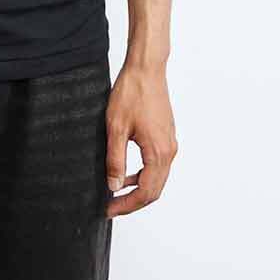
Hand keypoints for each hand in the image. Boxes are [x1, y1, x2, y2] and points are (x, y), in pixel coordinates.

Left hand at [104, 61, 177, 217]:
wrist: (146, 69)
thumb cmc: (132, 93)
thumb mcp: (116, 128)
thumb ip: (115, 160)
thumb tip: (114, 187)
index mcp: (158, 152)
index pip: (145, 192)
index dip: (126, 205)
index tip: (109, 210)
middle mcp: (169, 151)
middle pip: (154, 190)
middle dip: (133, 202)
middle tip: (111, 207)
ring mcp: (170, 143)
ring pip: (157, 178)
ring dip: (138, 189)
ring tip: (116, 192)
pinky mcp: (166, 136)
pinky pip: (158, 165)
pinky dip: (144, 174)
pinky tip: (127, 172)